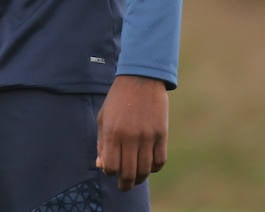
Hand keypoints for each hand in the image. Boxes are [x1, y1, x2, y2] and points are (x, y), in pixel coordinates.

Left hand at [96, 74, 167, 190]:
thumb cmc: (118, 100)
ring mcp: (148, 136)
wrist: (140, 78)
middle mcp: (130, 136)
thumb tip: (102, 166)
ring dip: (140, 178)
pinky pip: (160, 161)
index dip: (110, 172)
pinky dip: (154, 168)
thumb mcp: (104, 118)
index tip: (111, 169)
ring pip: (145, 170)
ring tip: (136, 178)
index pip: (111, 167)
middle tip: (124, 186)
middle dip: (125, 184)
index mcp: (112, 132)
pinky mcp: (162, 134)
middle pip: (129, 173)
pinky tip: (149, 165)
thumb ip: (102, 143)